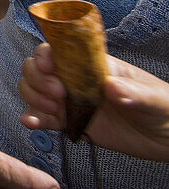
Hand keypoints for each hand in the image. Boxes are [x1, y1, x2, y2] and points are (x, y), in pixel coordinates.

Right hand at [20, 43, 168, 160]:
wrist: (167, 139)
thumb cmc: (163, 108)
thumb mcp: (154, 97)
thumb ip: (134, 91)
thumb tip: (112, 87)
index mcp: (93, 66)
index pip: (58, 50)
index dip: (46, 55)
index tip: (49, 68)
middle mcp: (76, 80)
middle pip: (37, 68)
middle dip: (38, 79)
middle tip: (59, 95)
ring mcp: (70, 101)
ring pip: (33, 90)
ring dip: (33, 97)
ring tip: (54, 110)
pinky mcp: (69, 123)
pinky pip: (42, 118)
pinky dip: (32, 118)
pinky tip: (32, 123)